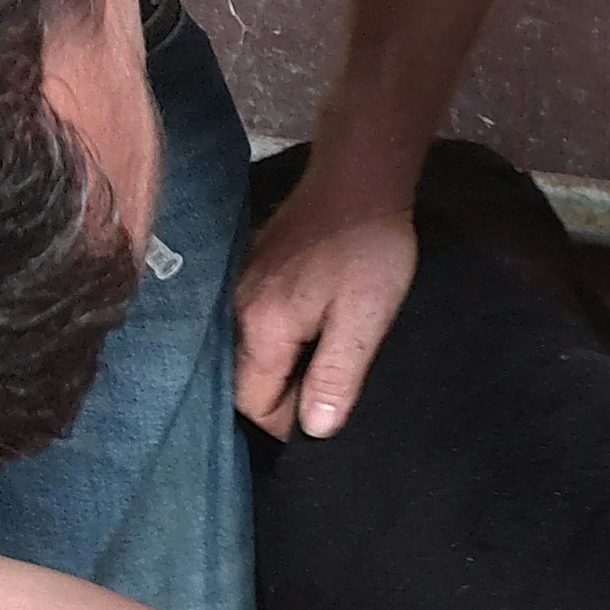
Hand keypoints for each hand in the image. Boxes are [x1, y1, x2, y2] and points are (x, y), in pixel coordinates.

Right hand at [234, 163, 416, 439]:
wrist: (361, 180)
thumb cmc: (370, 251)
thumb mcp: (364, 320)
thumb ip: (335, 376)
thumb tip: (314, 430)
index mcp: (263, 327)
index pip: (253, 402)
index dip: (286, 424)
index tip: (323, 423)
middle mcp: (239, 309)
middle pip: (245, 378)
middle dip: (281, 399)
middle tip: (326, 401)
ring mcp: (243, 285)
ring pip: (250, 351)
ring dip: (282, 370)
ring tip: (322, 371)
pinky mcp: (255, 269)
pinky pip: (256, 323)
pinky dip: (280, 342)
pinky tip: (312, 336)